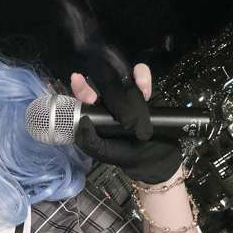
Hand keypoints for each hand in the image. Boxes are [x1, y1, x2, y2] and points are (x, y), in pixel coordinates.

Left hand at [70, 54, 182, 184]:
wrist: (155, 157)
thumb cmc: (126, 154)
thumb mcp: (103, 151)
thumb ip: (89, 140)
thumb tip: (83, 120)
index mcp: (98, 114)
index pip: (86, 98)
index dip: (80, 89)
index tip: (77, 80)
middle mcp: (111, 102)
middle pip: (103, 82)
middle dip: (100, 77)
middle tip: (107, 81)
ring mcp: (128, 95)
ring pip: (122, 75)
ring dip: (124, 76)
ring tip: (134, 90)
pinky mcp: (145, 92)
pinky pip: (142, 77)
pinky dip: (143, 78)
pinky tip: (145, 92)